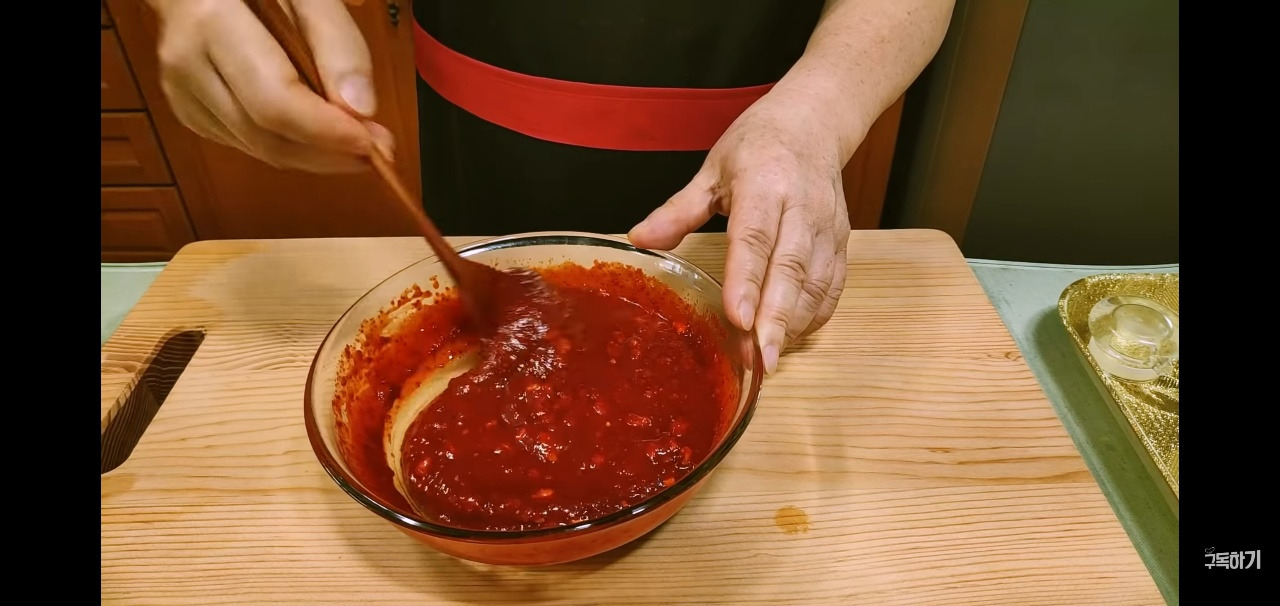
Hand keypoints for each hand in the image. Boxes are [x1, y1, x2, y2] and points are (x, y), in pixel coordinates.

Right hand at [150, 0, 393, 171]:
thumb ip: (336, 42)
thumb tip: (361, 109)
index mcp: (212, 21)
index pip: (274, 101)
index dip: (327, 132)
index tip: (372, 142)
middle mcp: (187, 63)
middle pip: (266, 135)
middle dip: (328, 153)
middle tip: (376, 150)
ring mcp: (182, 90)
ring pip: (258, 149)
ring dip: (314, 156)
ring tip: (356, 141)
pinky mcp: (188, 108)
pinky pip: (247, 144)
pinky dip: (290, 146)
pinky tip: (316, 132)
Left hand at [628, 90, 851, 373]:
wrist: (814, 123)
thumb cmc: (758, 146)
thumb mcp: (712, 170)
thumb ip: (678, 210)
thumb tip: (637, 239)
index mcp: (764, 184)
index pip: (754, 238)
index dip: (746, 281)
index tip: (738, 318)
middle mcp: (801, 207)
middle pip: (790, 268)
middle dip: (775, 318)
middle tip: (757, 359)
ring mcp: (826, 226)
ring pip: (814, 283)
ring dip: (793, 324)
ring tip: (767, 359)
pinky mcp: (841, 241)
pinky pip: (832, 286)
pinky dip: (814, 316)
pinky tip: (792, 337)